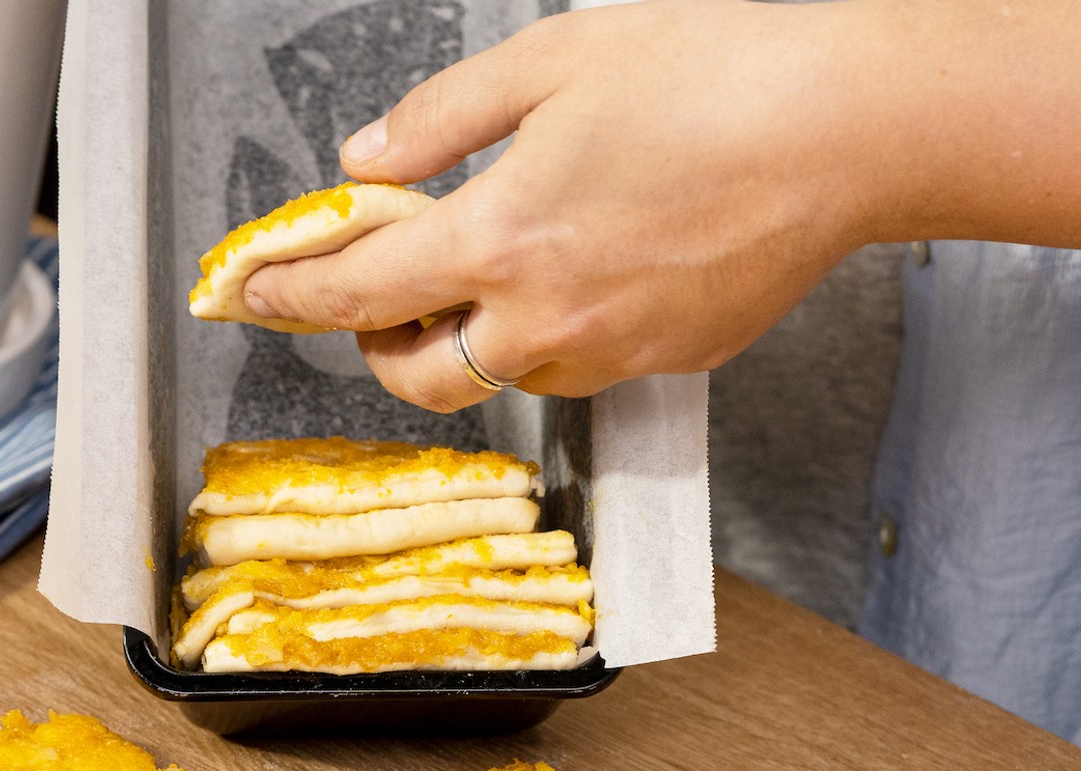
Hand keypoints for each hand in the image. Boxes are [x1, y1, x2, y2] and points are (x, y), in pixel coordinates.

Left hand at [242, 0, 1080, 411]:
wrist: (846, 130)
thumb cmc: (709, 77)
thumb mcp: (550, 64)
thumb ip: (437, 121)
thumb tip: (364, 161)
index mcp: (501, 240)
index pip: (355, 291)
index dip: (287, 293)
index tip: (251, 293)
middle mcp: (544, 321)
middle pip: (414, 376)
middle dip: (372, 344)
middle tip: (374, 293)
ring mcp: (607, 354)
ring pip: (494, 380)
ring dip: (461, 342)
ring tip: (482, 276)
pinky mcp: (661, 363)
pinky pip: (574, 369)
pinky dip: (543, 337)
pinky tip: (574, 275)